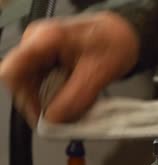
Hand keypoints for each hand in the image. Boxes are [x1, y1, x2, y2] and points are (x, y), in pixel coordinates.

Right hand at [0, 11, 138, 125]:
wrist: (127, 34)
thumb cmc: (116, 42)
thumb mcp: (99, 73)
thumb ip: (76, 98)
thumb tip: (54, 120)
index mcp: (45, 40)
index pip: (14, 73)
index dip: (25, 100)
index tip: (44, 118)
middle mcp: (37, 44)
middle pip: (22, 83)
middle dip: (42, 104)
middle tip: (63, 120)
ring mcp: (42, 53)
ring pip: (33, 87)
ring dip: (52, 102)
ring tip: (74, 110)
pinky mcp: (49, 61)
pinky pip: (45, 85)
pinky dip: (58, 97)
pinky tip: (74, 101)